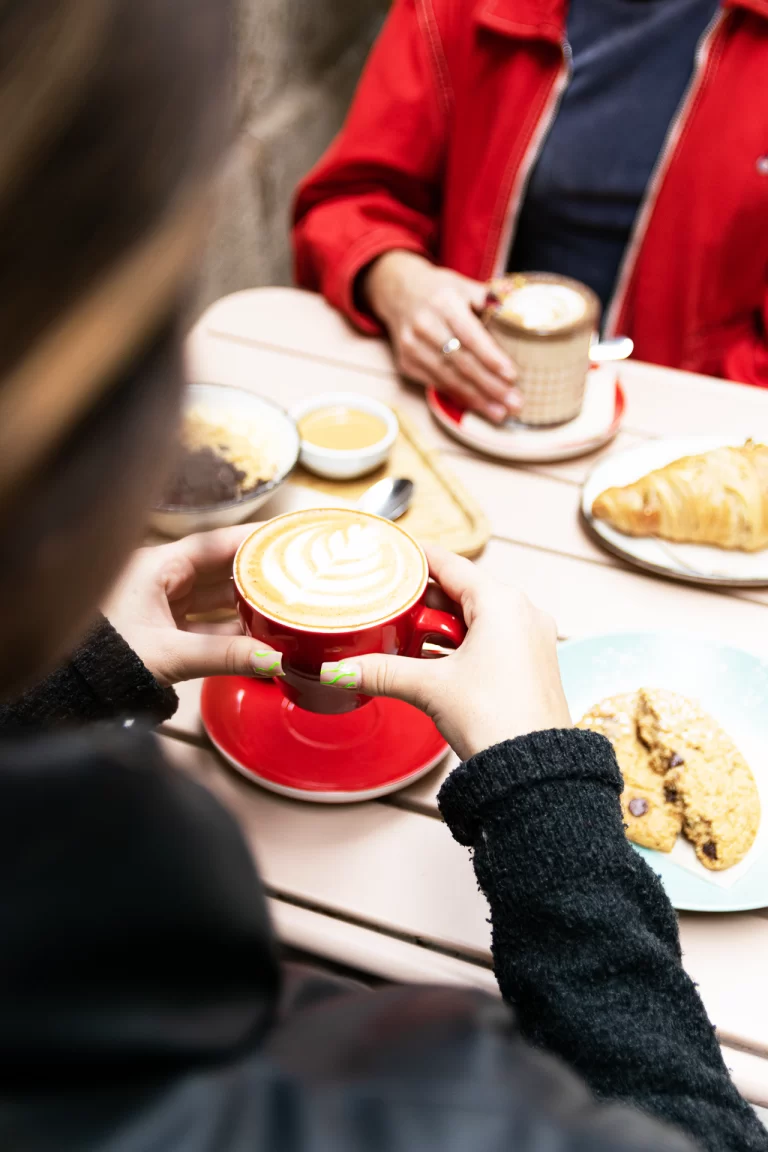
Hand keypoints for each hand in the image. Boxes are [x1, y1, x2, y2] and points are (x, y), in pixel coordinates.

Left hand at [103, 526, 282, 685]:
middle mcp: (161, 580)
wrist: (70, 688)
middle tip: (297, 573)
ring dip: (247, 604)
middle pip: (220, 568)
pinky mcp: (163, 632)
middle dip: (256, 573)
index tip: (286, 538)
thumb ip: (225, 656)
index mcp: (157, 567)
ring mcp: (161, 606)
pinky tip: (258, 637)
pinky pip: (205, 624)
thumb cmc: (106, 659)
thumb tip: (274, 659)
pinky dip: (231, 630)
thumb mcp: (170, 654)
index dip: (253, 540)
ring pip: (215, 597)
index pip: (216, 543)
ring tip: (284, 604)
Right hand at [319, 546, 570, 760]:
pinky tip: (433, 658)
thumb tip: (338, 670)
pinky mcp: (532, 664)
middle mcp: (523, 613)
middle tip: (388, 601)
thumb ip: (381, 671)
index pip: (450, 564)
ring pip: (477, 617)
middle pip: (463, 591)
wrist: (534, 770)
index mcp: (502, 602)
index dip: (416, 558)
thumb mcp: (429, 688)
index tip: (391, 554)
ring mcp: (531, 639)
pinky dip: (461, 643)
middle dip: (424, 599)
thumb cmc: (495, 719)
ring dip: (441, 624)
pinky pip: (491, 639)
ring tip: (404, 631)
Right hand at [363, 251, 519, 423]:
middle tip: (515, 403)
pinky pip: (437, 384)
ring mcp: (412, 346)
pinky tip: (478, 405)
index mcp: (444, 303)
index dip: (491, 357)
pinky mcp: (406, 362)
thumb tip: (523, 319)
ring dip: (477, 398)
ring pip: (449, 378)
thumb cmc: (441, 291)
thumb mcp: (465, 285)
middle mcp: (425, 325)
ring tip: (501, 412)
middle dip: (490, 386)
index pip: (470, 335)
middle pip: (461, 362)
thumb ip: (492, 302)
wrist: (399, 291)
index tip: (512, 375)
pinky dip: (459, 396)